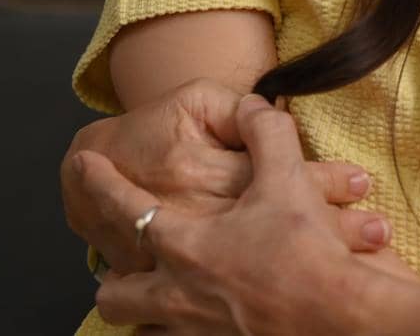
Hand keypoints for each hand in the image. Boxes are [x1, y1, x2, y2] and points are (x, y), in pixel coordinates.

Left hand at [83, 94, 387, 335]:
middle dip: (112, 281)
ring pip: (141, 326)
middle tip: (116, 267)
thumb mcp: (289, 179)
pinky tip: (200, 319)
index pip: (126, 206)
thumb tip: (254, 105)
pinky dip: (179, 331)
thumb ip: (267, 134)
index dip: (101, 182)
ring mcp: (195, 326)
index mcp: (187, 244)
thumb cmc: (307, 250)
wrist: (336, 315)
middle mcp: (178, 291)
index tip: (83, 164)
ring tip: (157, 294)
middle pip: (116, 294)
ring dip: (143, 310)